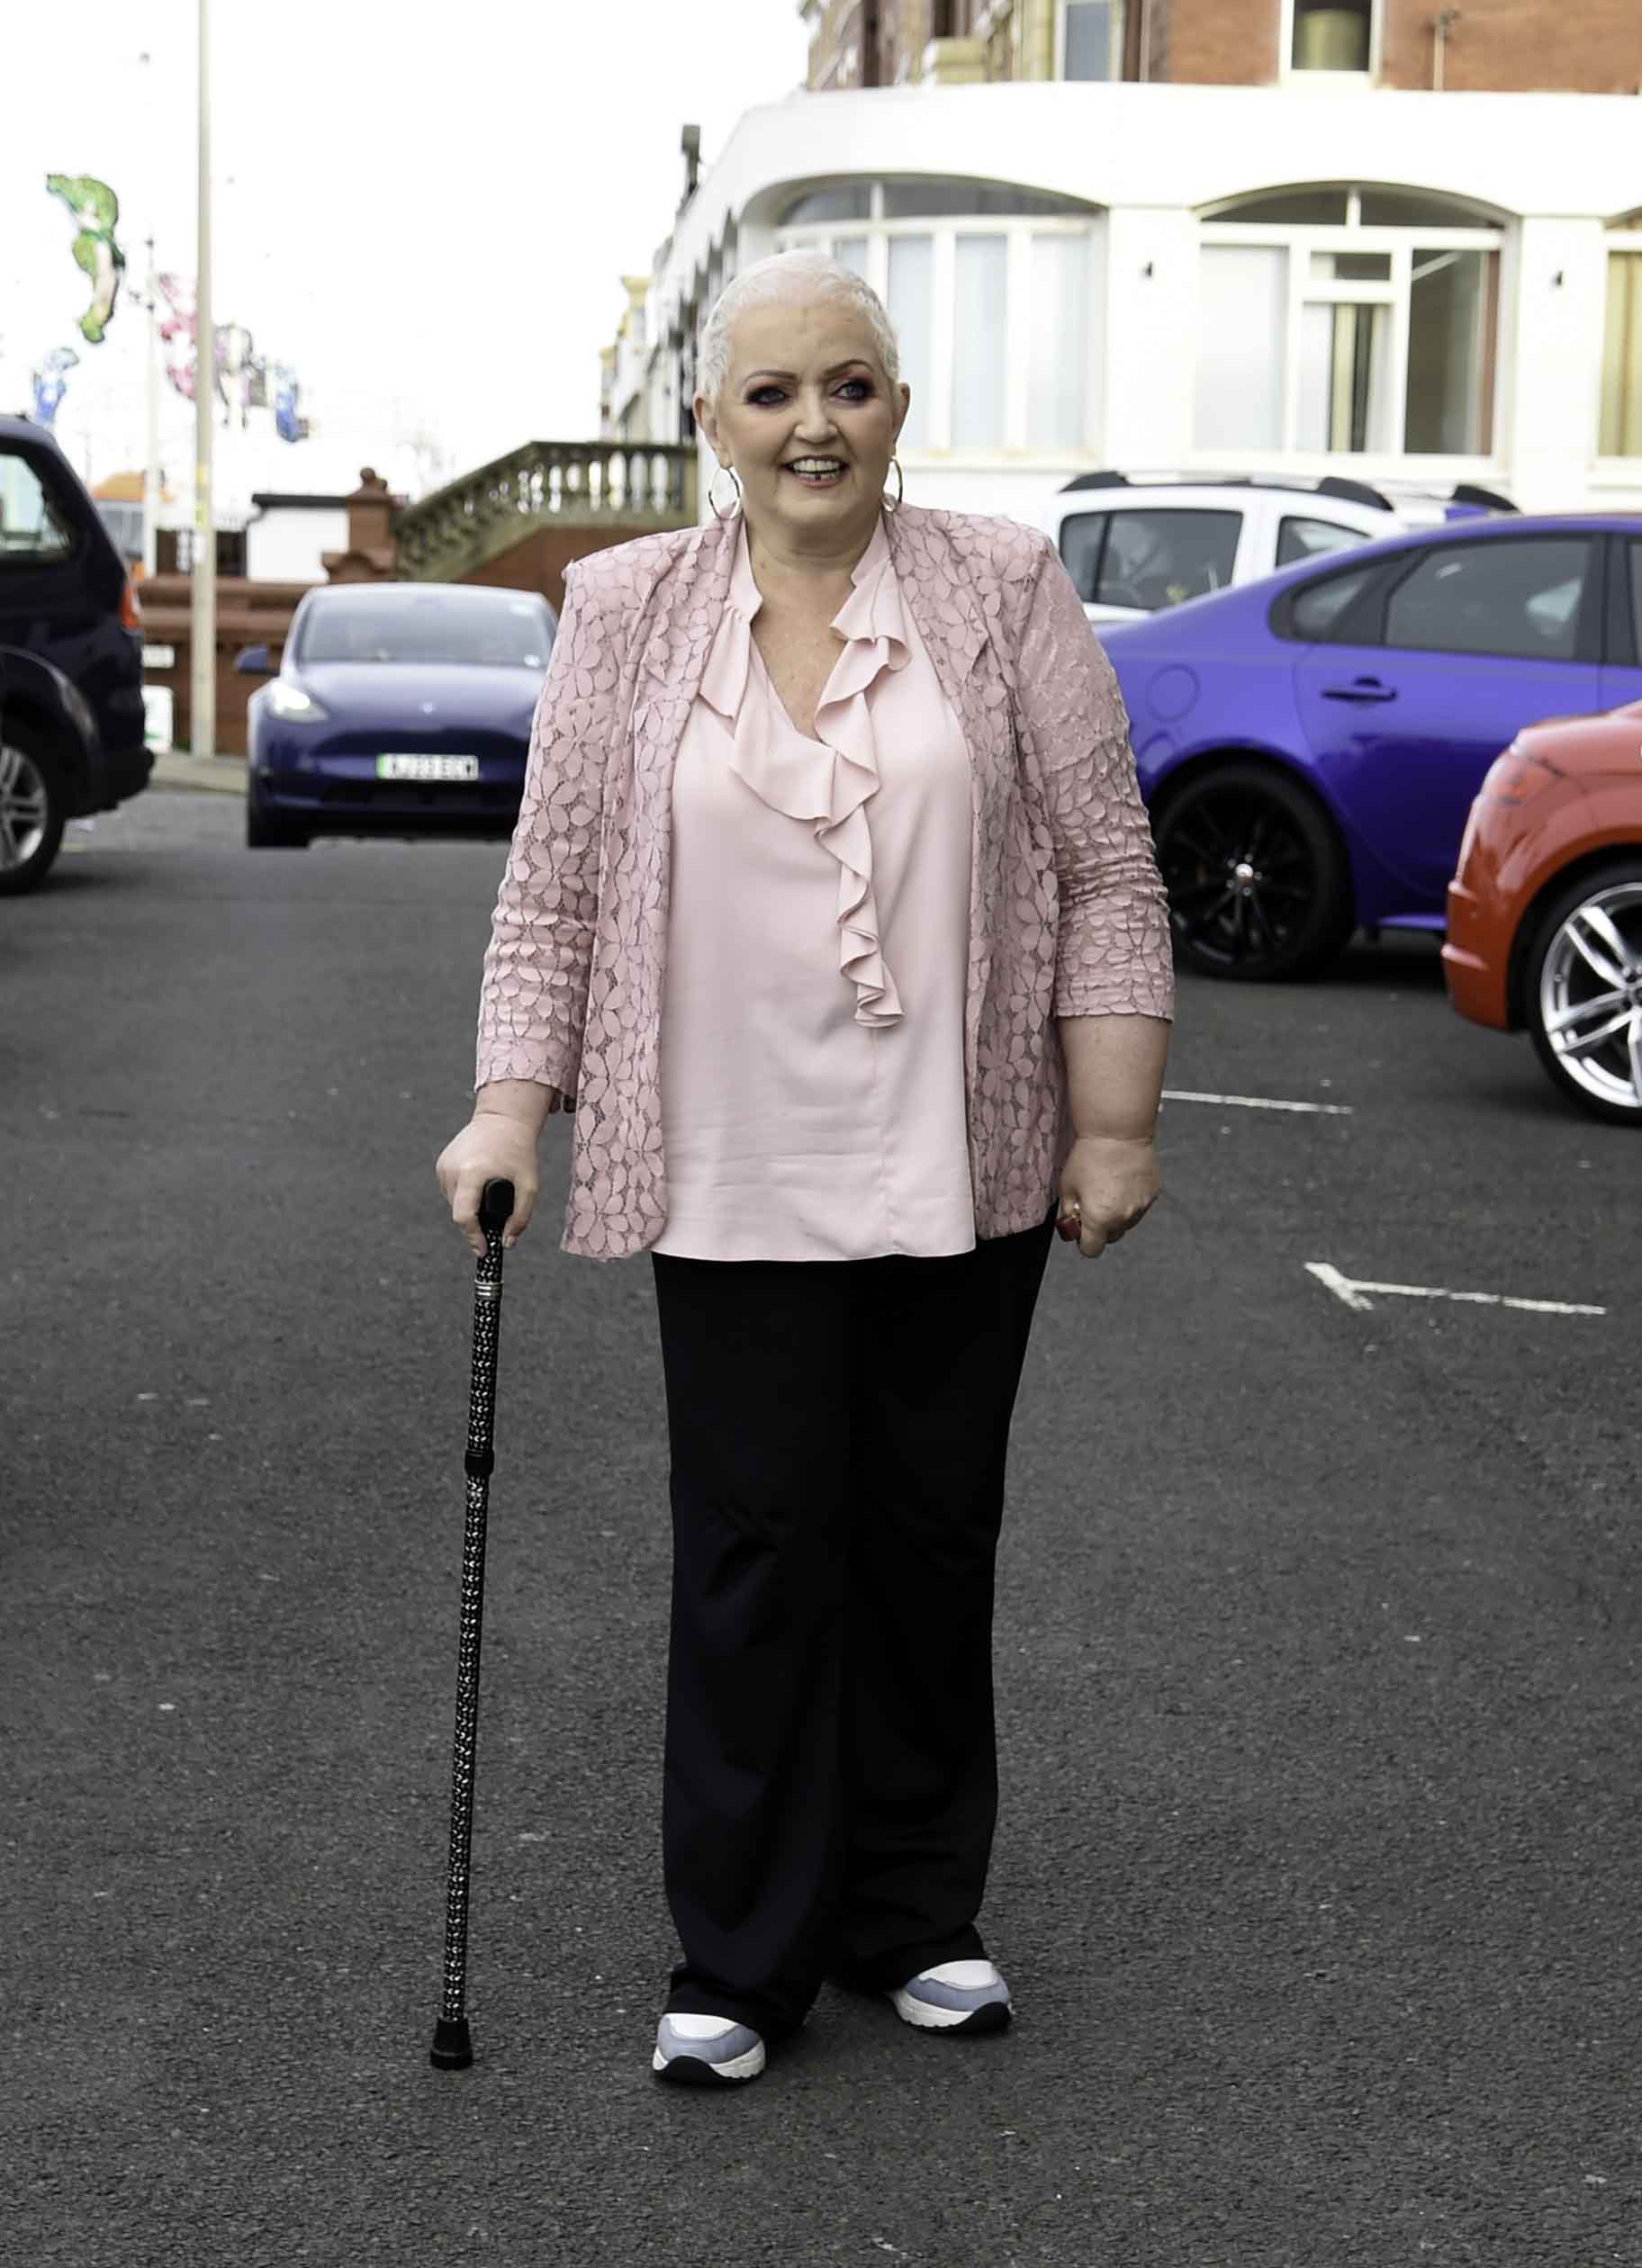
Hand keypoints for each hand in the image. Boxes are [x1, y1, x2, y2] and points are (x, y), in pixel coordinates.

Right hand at [435, 1102, 557, 1258]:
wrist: (502, 1119)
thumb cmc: (519, 1151)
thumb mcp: (529, 1184)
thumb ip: (521, 1217)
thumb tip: (507, 1243)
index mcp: (472, 1172)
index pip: (464, 1216)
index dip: (473, 1237)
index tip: (484, 1251)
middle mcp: (452, 1169)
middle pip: (459, 1212)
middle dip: (476, 1223)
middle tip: (495, 1221)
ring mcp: (443, 1166)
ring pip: (453, 1204)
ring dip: (469, 1209)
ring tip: (489, 1195)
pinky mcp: (440, 1164)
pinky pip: (451, 1191)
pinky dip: (464, 1196)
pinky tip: (479, 1186)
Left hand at [1055, 1134, 1159, 1259]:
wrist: (1117, 1133)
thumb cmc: (1089, 1157)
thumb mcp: (1067, 1187)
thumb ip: (1069, 1212)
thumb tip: (1071, 1223)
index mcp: (1099, 1220)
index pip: (1091, 1250)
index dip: (1084, 1242)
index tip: (1081, 1231)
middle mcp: (1123, 1218)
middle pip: (1111, 1237)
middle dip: (1101, 1227)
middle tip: (1093, 1205)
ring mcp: (1141, 1207)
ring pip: (1127, 1222)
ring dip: (1118, 1214)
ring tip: (1109, 1189)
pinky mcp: (1153, 1194)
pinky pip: (1139, 1206)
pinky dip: (1131, 1200)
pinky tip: (1123, 1181)